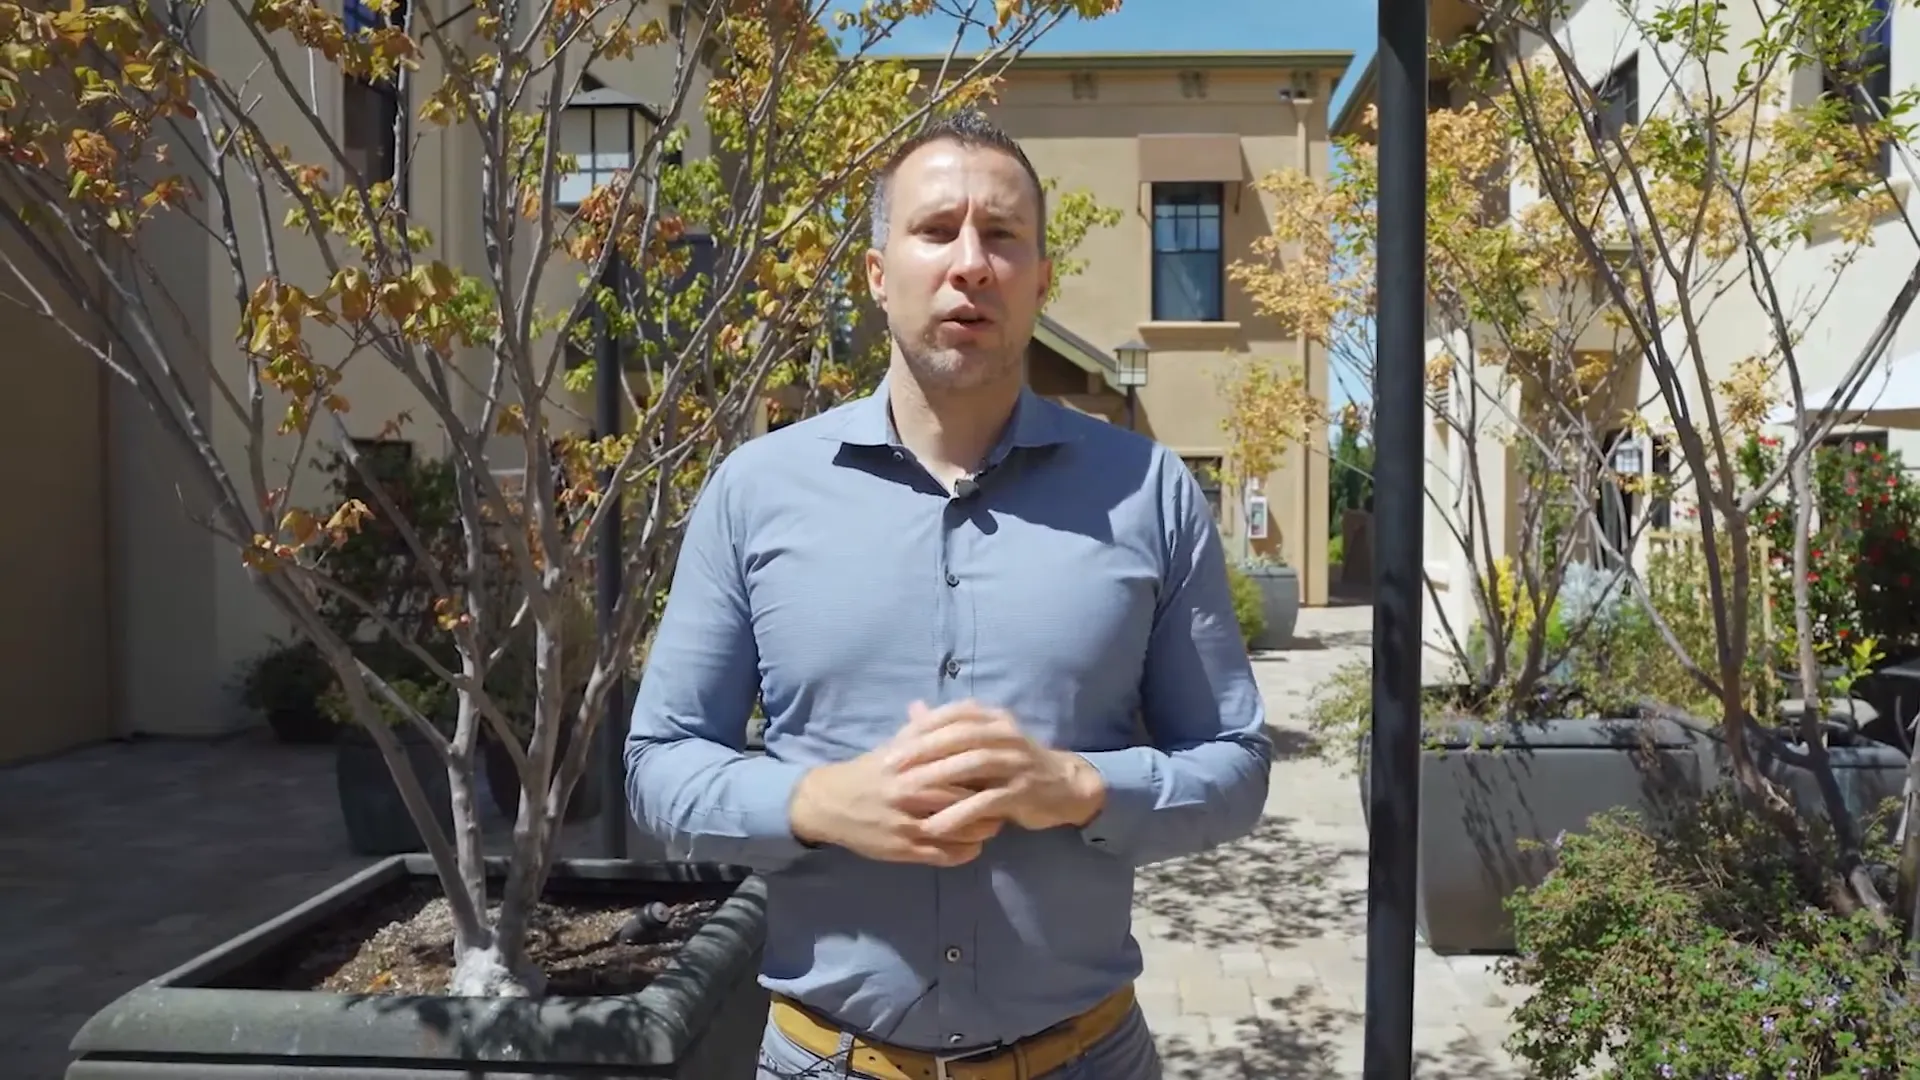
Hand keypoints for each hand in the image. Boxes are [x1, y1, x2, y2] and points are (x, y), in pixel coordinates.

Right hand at [786, 704, 1006, 866]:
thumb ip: (927, 729)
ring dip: (982, 828)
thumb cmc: (870, 771)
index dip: (985, 768)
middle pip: (963, 797)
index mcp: (909, 762)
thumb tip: (963, 710)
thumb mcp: (895, 745)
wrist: (829, 804)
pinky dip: (965, 852)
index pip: (959, 763)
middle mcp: (908, 792)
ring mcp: (906, 823)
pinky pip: (944, 855)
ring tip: (993, 823)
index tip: (1000, 769)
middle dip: (989, 800)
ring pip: (958, 828)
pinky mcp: (902, 849)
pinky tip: (974, 846)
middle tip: (1005, 799)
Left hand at [886, 700, 1106, 841]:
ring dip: (937, 777)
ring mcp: (1017, 762)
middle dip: (923, 750)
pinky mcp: (1023, 791)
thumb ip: (949, 727)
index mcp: (994, 718)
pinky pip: (987, 801)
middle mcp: (1007, 734)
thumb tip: (913, 707)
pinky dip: (959, 813)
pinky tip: (936, 826)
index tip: (891, 744)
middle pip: (960, 736)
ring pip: (973, 764)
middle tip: (892, 767)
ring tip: (907, 793)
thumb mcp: (984, 741)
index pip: (954, 714)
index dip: (922, 727)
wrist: (1064, 787)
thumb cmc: (1015, 764)